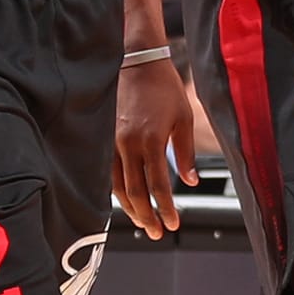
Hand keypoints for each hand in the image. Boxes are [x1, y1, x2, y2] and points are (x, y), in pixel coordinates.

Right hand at [114, 54, 198, 238]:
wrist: (136, 61)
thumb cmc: (163, 87)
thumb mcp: (184, 117)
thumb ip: (186, 152)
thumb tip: (190, 181)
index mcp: (151, 140)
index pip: (158, 186)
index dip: (165, 209)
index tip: (173, 224)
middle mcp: (128, 144)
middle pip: (135, 192)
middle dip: (147, 217)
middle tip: (158, 233)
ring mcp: (112, 141)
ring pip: (117, 186)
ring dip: (130, 208)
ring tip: (144, 222)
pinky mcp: (103, 138)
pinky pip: (107, 172)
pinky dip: (117, 191)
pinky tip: (126, 200)